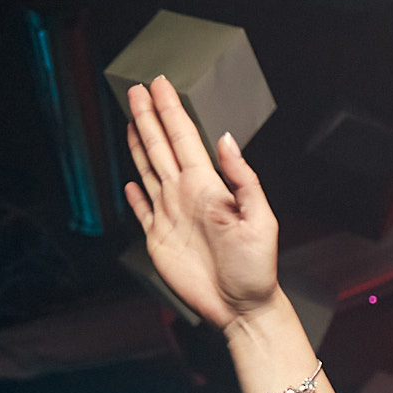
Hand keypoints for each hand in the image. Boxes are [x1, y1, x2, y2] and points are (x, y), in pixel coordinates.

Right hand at [123, 77, 281, 331]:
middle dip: (150, 117)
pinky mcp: (159, 239)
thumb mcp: (260, 220)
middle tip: (139, 88)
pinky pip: (142, 210)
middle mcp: (187, 196)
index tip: (161, 86)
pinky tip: (131, 181)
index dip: (171, 112)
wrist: (242, 307)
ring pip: (149, 170)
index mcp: (208, 188)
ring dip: (139, 144)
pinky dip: (135, 195)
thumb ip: (242, 179)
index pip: (185, 139)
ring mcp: (171, 215)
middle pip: (161, 147)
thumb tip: (226, 141)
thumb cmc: (256, 269)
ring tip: (132, 119)